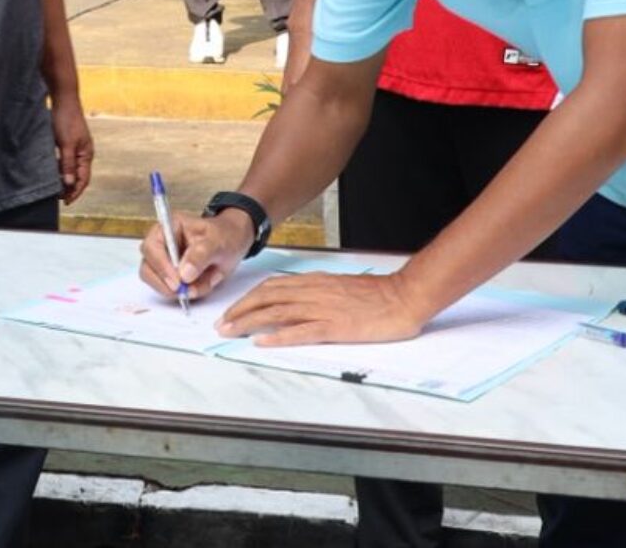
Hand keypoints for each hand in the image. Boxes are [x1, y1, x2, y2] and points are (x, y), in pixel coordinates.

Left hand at [52, 94, 93, 203]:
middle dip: (70, 188)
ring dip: (64, 178)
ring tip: (54, 188)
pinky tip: (52, 172)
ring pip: (71, 169)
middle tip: (58, 198)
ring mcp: (77, 147)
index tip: (66, 202)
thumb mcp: (66, 144)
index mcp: (87, 154)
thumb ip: (67, 164)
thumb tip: (68, 183)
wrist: (64, 100)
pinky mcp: (69, 142)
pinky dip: (60, 168)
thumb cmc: (66, 120)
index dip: (75, 192)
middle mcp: (84, 153)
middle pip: (78, 176)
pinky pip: (66, 161)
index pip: (83, 179)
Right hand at [140, 209, 248, 301]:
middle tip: (187, 291)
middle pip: (148, 268)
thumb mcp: (217, 242)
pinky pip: (171, 291)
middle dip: (167, 283)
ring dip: (180, 290)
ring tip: (204, 283)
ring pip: (157, 283)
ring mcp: (164, 261)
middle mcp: (161, 244)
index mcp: (169, 227)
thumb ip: (201, 255)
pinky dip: (188, 293)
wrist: (234, 243)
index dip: (161, 266)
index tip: (178, 281)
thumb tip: (184, 274)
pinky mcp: (171, 276)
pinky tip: (205, 283)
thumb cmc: (225, 235)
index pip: (151, 247)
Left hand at [218, 271, 429, 346]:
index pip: (272, 287)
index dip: (248, 298)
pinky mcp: (334, 326)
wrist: (404, 296)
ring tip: (230, 332)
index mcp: (314, 282)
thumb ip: (318, 292)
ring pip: (276, 312)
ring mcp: (322, 309)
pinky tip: (262, 343)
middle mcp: (313, 292)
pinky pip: (300, 331)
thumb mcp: (340, 287)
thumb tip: (296, 301)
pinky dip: (278, 336)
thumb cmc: (377, 295)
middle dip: (240, 310)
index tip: (232, 310)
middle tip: (222, 324)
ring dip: (249, 322)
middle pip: (266, 297)